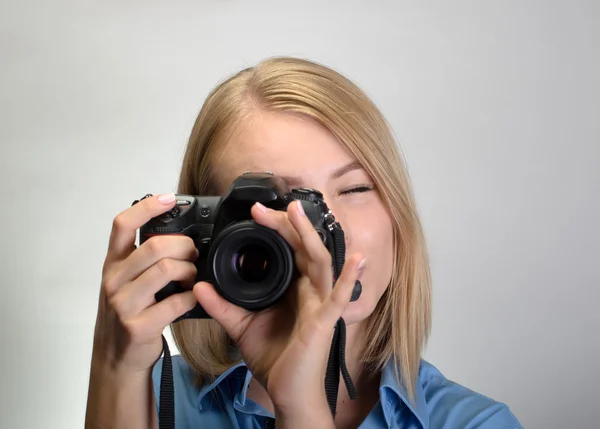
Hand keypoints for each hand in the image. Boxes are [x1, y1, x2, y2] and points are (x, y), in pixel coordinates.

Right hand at [91, 193, 198, 373]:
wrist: (116, 358)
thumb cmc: (128, 313)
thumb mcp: (127, 281)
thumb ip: (143, 258)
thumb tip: (179, 234)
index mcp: (113, 263)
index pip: (122, 225)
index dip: (146, 207)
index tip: (169, 198)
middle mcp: (114, 279)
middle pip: (154, 246)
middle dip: (184, 246)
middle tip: (194, 254)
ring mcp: (124, 303)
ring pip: (166, 269)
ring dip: (189, 270)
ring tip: (193, 277)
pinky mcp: (138, 325)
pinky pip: (175, 302)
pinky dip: (191, 297)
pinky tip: (193, 297)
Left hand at [193, 200, 364, 417]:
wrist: (288, 393)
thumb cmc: (275, 360)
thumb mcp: (242, 327)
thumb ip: (222, 306)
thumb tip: (198, 286)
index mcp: (294, 289)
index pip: (289, 250)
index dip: (276, 229)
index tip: (254, 213)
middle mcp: (310, 291)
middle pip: (303, 249)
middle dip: (286, 225)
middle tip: (263, 208)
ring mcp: (320, 304)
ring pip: (320, 262)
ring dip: (309, 236)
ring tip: (298, 212)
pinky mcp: (325, 321)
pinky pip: (340, 297)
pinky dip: (349, 278)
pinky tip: (357, 259)